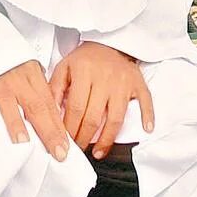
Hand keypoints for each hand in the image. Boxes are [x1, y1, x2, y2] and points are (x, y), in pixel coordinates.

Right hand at [0, 60, 70, 160]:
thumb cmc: (9, 60)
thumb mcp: (29, 69)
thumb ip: (40, 90)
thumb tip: (55, 117)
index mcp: (32, 75)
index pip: (48, 104)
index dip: (58, 127)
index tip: (66, 147)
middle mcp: (16, 78)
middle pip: (35, 106)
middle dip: (47, 131)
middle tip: (56, 153)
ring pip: (7, 102)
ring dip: (15, 122)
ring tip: (22, 142)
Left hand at [49, 41, 153, 158]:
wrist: (109, 42)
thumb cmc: (85, 60)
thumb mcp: (64, 68)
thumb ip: (54, 89)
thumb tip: (50, 115)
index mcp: (84, 71)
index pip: (76, 107)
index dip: (70, 129)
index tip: (65, 142)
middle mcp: (104, 77)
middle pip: (94, 116)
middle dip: (84, 138)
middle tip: (78, 150)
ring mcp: (123, 81)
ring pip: (116, 117)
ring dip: (107, 139)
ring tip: (98, 153)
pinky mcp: (138, 82)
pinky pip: (145, 101)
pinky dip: (147, 116)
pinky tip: (145, 130)